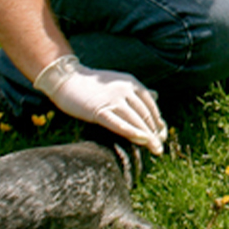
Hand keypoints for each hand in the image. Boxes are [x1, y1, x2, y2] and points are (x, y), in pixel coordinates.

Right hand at [33, 55, 166, 153]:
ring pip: (135, 120)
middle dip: (155, 132)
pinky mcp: (99, 110)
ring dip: (148, 136)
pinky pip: (118, 123)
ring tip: (156, 149)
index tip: (161, 135)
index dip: (158, 121)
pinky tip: (142, 140)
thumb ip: (136, 91)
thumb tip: (156, 95)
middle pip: (145, 113)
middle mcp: (125, 89)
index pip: (150, 104)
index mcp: (131, 83)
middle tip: (160, 148)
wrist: (67, 79)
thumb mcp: (118, 82)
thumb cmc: (92, 84)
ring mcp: (112, 99)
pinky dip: (132, 132)